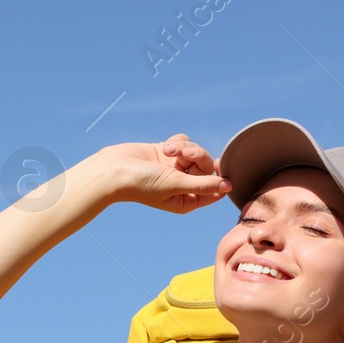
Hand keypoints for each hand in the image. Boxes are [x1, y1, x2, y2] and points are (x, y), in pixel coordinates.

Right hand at [87, 134, 231, 213]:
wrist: (114, 170)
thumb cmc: (142, 184)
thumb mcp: (176, 185)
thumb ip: (203, 184)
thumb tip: (228, 186)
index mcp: (187, 200)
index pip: (214, 188)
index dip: (218, 176)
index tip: (217, 166)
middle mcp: (183, 185)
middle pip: (208, 166)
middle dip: (198, 156)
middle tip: (185, 155)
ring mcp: (175, 168)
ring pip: (196, 151)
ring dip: (185, 148)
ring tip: (168, 151)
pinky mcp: (168, 154)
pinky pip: (185, 142)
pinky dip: (177, 142)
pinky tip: (165, 147)